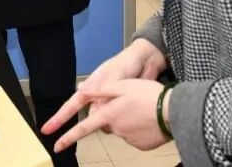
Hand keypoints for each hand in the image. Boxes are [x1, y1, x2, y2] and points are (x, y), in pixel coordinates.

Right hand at [41, 40, 166, 134]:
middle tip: (101, 120)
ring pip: (104, 120)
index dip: (59, 117)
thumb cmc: (126, 64)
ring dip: (110, 121)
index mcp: (92, 86)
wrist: (147, 61)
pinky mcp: (123, 107)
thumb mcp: (111, 75)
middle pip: (90, 116)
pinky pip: (116, 120)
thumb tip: (81, 94)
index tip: (47, 129)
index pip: (72, 104)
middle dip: (92, 122)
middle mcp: (98, 96)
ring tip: (122, 113)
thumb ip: (100, 89)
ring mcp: (111, 102)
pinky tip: (128, 118)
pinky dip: (120, 121)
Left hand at [48, 80, 170, 152]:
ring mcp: (128, 139)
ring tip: (143, 108)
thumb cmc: (148, 95)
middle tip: (129, 102)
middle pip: (107, 123)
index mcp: (108, 114)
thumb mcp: (123, 85)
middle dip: (113, 115)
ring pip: (121, 128)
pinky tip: (148, 119)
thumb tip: (81, 90)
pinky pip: (134, 136)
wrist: (174, 111)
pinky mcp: (141, 145)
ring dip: (127, 120)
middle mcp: (115, 129)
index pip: (83, 128)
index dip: (68, 136)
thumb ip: (100, 90)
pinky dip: (138, 128)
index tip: (56, 146)